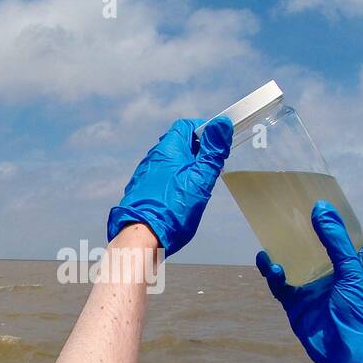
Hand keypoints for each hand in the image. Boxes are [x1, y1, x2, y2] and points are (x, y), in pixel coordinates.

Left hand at [107, 117, 232, 256]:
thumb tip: (222, 125)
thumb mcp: (200, 179)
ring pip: (171, 163)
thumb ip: (213, 152)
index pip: (186, 126)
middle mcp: (153, 158)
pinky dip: (175, 183)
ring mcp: (145, 175)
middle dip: (199, 152)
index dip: (205, 130)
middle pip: (179, 144)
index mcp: (168, 149)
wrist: (141, 237)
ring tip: (199, 186)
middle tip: (213, 167)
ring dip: (187, 169)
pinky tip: (182, 199)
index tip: (218, 143)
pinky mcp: (142, 191)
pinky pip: (162, 179)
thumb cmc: (172, 209)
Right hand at [256, 200, 362, 362]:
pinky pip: (279, 285)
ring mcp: (309, 289)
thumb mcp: (349, 272)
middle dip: (298, 232)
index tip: (316, 200)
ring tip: (270, 236)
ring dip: (280, 251)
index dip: (328, 220)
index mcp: (346, 265)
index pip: (337, 237)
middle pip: (310, 247)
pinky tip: (268, 262)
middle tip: (284, 212)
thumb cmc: (357, 312)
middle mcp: (327, 274)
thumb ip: (335, 242)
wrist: (348, 353)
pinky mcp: (294, 304)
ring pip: (291, 263)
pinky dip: (272, 274)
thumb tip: (320, 209)